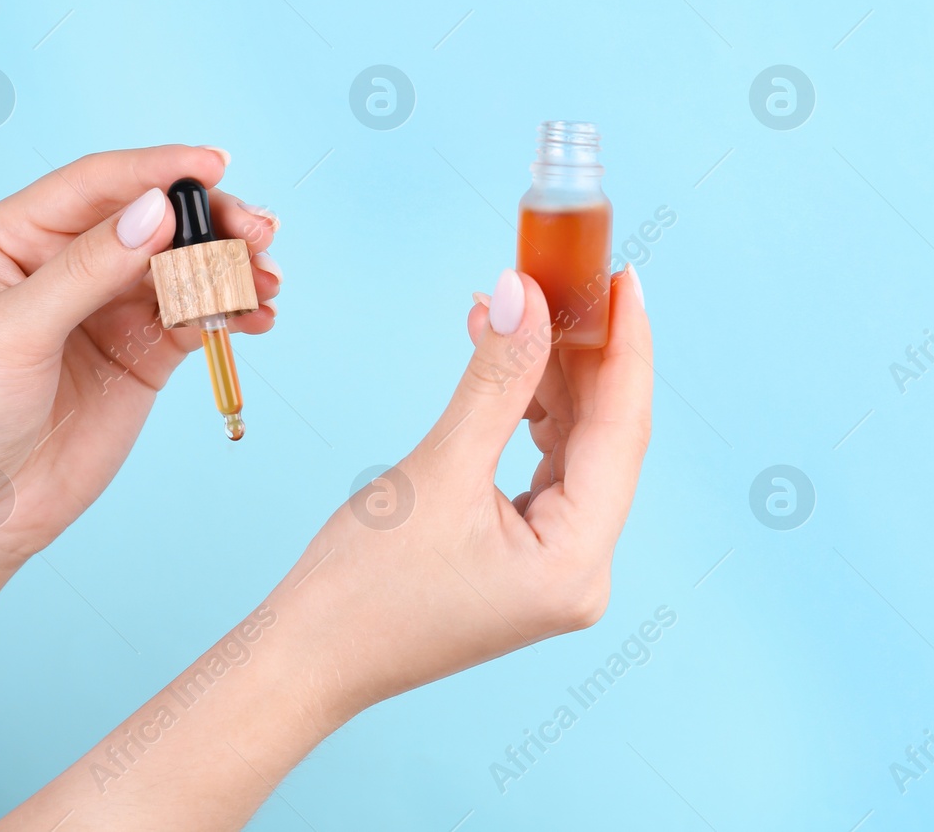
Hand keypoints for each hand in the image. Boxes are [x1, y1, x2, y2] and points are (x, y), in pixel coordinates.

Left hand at [0, 145, 280, 565]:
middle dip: (212, 220)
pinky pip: (201, 314)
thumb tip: (156, 212)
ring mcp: (114, 306)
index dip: (158, 169)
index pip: (101, 184)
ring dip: (233, 264)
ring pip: (188, 264)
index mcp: (23, 237)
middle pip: (158, 218)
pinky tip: (258, 315)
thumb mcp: (16, 331)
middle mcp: (74, 261)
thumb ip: (88, 269)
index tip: (213, 166)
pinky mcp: (147, 351)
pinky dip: (235, 309)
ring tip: (267, 279)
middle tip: (258, 233)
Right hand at [0, 266, 649, 827]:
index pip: (622, 429)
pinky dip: (525, 410)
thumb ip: (497, 378)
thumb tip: (528, 296)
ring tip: (516, 304)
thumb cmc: (360, 588)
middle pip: (604, 434)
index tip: (623, 277)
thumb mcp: (438, 467)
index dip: (626, 345)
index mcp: (577, 560)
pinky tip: (501, 356)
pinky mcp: (528, 555)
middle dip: (582, 351)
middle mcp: (583, 567)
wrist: (306, 659)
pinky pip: (544, 464)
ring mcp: (558, 564)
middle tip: (566, 275)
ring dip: (547, 374)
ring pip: (574, 443)